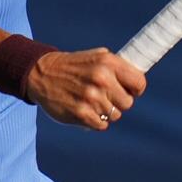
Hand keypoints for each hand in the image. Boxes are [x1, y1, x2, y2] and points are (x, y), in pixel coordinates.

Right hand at [25, 47, 146, 130]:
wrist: (42, 74)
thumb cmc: (74, 66)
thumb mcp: (98, 57)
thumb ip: (118, 67)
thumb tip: (138, 81)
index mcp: (108, 63)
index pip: (139, 83)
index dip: (135, 89)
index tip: (127, 90)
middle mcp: (102, 79)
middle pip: (128, 103)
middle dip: (118, 102)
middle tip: (104, 96)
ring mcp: (92, 97)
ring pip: (115, 115)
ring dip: (105, 112)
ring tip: (90, 101)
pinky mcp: (82, 114)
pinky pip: (102, 125)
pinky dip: (95, 120)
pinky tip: (85, 109)